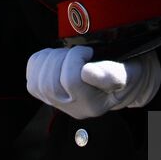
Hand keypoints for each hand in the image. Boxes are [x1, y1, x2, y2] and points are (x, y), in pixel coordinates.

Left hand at [25, 46, 160, 119]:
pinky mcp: (49, 97)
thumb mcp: (129, 72)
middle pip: (50, 84)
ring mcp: (60, 104)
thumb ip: (111, 74)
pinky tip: (56, 59)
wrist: (127, 81)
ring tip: (68, 55)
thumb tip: (87, 72)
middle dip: (61, 58)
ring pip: (37, 84)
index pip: (72, 80)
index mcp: (94, 104)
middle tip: (78, 52)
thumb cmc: (128, 72)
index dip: (76, 57)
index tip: (89, 51)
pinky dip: (40, 65)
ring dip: (49, 61)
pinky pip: (31, 81)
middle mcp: (75, 108)